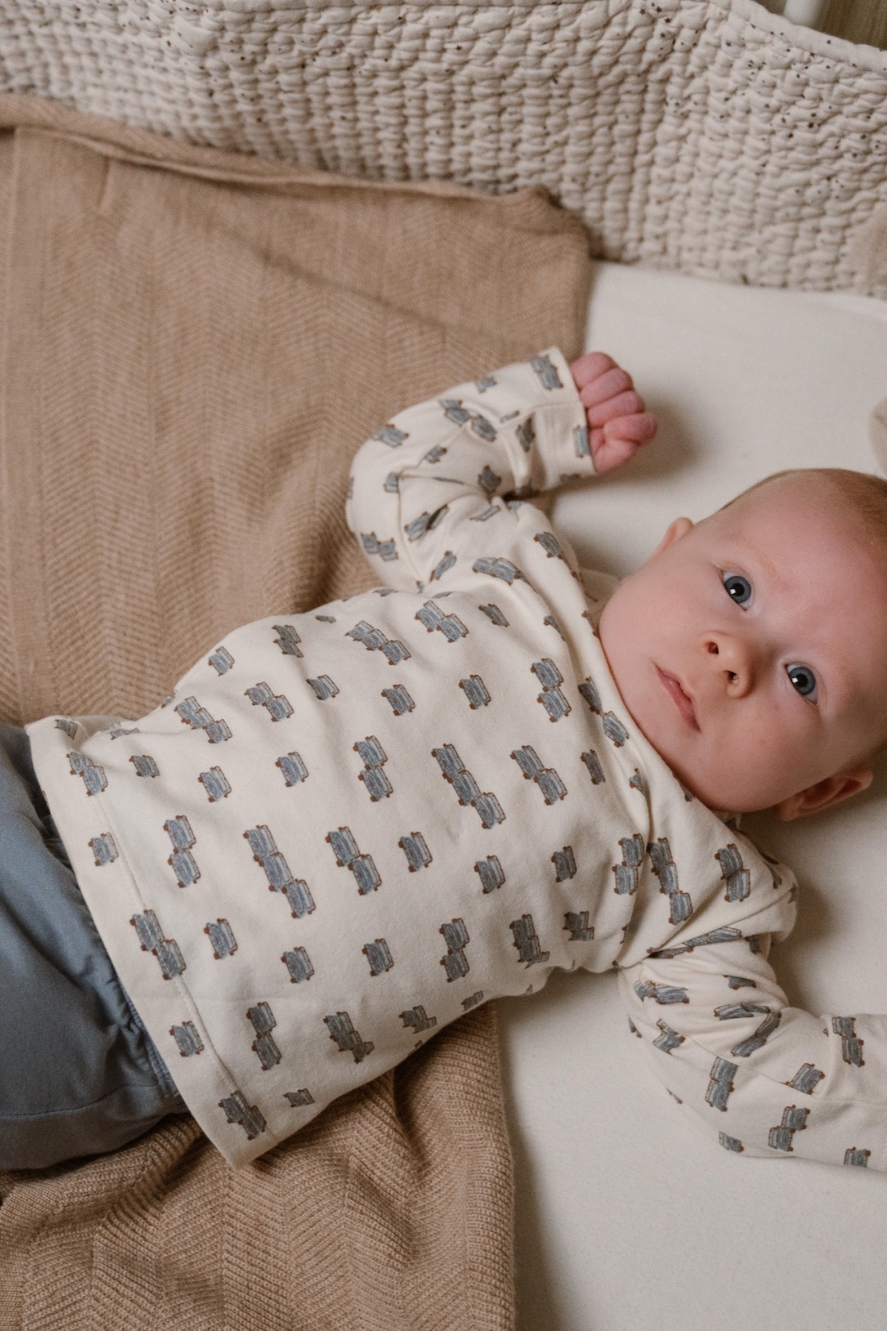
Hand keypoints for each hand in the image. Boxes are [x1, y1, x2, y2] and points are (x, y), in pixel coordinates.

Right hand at [570, 352, 656, 474]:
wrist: (539, 430)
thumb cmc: (567, 447)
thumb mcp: (592, 461)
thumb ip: (617, 454)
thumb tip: (629, 441)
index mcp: (630, 430)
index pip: (646, 425)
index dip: (628, 427)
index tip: (606, 432)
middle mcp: (626, 405)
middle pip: (632, 401)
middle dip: (604, 413)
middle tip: (584, 420)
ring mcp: (613, 384)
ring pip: (620, 379)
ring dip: (595, 395)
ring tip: (578, 405)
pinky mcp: (596, 366)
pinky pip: (601, 363)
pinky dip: (585, 375)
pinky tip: (575, 388)